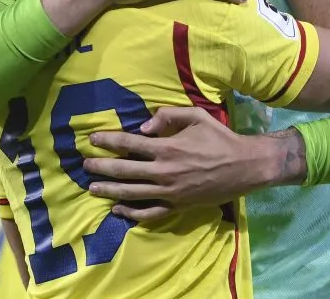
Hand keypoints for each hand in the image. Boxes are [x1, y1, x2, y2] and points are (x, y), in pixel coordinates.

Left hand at [83, 107, 302, 221]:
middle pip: (124, 171)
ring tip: (91, 188)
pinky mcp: (178, 206)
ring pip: (132, 194)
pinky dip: (132, 213)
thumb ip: (167, 116)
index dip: (108, 141)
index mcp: (168, 148)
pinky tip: (118, 209)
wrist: (246, 167)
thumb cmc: (220, 138)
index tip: (92, 140)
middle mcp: (165, 172)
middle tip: (84, 164)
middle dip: (101, 167)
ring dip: (109, 190)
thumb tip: (142, 127)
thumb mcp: (196, 116)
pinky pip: (150, 213)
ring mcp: (170, 192)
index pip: (129, 144)